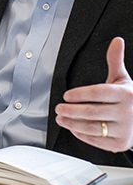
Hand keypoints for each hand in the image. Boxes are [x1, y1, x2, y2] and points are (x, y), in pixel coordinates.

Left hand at [55, 37, 132, 151]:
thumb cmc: (130, 99)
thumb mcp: (123, 79)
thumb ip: (115, 60)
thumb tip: (116, 41)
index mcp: (126, 95)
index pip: (98, 93)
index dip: (79, 94)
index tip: (66, 95)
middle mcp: (127, 113)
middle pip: (92, 112)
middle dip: (70, 111)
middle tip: (59, 108)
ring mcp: (125, 130)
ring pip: (92, 127)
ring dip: (72, 123)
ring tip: (61, 118)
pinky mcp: (120, 143)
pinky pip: (96, 140)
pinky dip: (81, 135)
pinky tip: (73, 128)